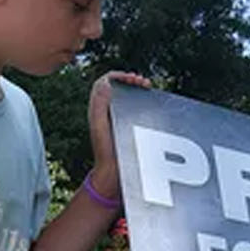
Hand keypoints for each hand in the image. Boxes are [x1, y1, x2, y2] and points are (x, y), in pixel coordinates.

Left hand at [88, 71, 152, 194]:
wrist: (112, 174)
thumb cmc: (106, 153)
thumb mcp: (100, 127)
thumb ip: (100, 105)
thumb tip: (105, 83)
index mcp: (98, 109)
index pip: (105, 82)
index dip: (119, 76)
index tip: (132, 79)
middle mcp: (107, 112)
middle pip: (117, 86)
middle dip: (131, 79)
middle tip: (143, 82)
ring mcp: (117, 119)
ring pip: (127, 96)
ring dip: (137, 89)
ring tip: (147, 89)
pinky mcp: (127, 127)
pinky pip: (134, 108)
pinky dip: (142, 102)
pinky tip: (151, 104)